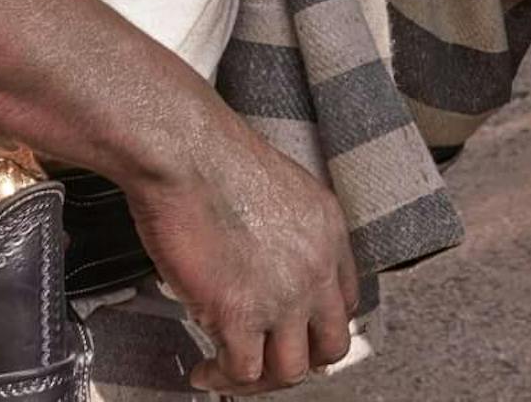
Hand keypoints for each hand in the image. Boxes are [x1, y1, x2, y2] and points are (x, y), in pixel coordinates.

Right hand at [129, 106, 358, 393]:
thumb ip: (287, 233)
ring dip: (260, 380)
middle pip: (331, 345)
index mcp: (329, 232)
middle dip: (299, 360)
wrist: (184, 151)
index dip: (318, 324)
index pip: (345, 301)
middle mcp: (315, 268)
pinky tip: (203, 371)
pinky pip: (243, 373)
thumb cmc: (213, 158)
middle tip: (267, 361)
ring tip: (230, 371)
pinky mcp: (239, 314)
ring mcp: (282, 296)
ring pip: (291, 371)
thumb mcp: (280, 189)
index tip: (293, 331)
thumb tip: (267, 267)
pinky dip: (222, 380)